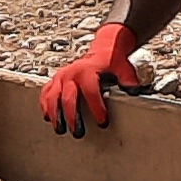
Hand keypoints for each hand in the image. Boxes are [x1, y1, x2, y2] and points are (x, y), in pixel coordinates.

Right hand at [39, 17, 150, 136]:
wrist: (103, 48)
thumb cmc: (112, 61)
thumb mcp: (123, 68)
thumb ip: (128, 80)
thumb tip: (135, 91)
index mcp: (87, 71)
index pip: (91, 93)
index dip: (97, 108)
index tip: (102, 122)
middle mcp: (71, 73)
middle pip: (69, 98)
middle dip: (73, 117)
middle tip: (78, 132)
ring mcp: (61, 76)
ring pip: (53, 97)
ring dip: (55, 114)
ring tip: (60, 129)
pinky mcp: (55, 79)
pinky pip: (46, 93)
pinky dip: (45, 105)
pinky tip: (48, 117)